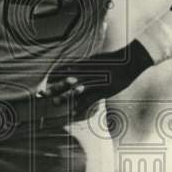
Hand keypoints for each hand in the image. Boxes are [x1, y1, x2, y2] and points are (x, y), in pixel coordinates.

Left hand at [37, 43, 151, 114]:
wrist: (130, 61)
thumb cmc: (114, 60)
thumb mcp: (97, 59)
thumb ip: (85, 63)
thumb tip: (73, 66)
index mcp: (85, 64)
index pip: (65, 69)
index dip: (54, 76)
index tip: (45, 80)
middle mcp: (88, 73)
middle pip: (67, 81)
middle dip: (53, 87)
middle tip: (41, 93)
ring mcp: (95, 81)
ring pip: (76, 90)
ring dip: (65, 97)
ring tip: (54, 103)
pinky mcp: (103, 90)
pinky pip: (90, 99)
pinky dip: (81, 106)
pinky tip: (73, 112)